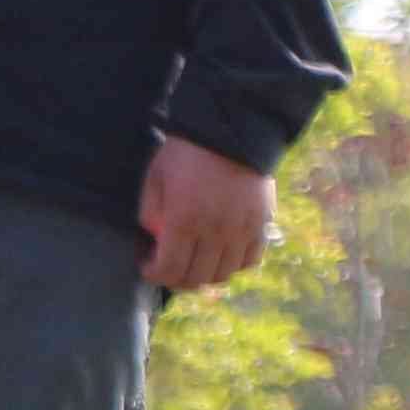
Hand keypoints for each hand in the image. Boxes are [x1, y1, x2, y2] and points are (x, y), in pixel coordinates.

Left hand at [136, 134, 276, 291]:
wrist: (230, 131)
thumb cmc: (185, 153)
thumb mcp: (155, 179)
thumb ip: (150, 213)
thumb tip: (153, 240)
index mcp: (185, 221)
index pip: (170, 269)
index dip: (155, 275)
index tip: (147, 266)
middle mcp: (215, 232)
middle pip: (196, 278)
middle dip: (176, 278)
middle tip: (167, 266)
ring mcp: (242, 230)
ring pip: (223, 274)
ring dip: (204, 275)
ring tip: (193, 261)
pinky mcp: (262, 224)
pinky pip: (249, 260)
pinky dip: (233, 264)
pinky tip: (220, 254)